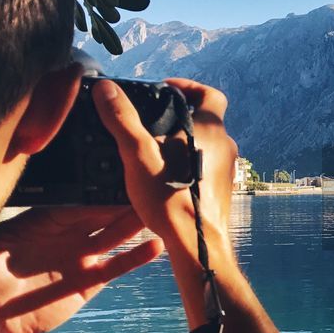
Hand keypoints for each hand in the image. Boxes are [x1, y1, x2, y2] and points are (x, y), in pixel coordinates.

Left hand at [0, 207, 163, 332]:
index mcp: (45, 221)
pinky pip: (116, 266)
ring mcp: (81, 257)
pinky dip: (135, 258)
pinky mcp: (89, 281)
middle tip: (145, 192)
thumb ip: (11, 227)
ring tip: (156, 214)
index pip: (76, 203)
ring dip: (133, 226)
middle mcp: (67, 235)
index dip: (95, 196)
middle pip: (99, 215)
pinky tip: (155, 247)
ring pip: (113, 237)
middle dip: (121, 204)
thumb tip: (13, 203)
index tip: (116, 186)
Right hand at [92, 77, 237, 275]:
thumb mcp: (138, 154)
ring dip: (181, 144)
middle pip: (205, 120)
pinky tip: (163, 178)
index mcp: (211, 130)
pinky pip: (205, 168)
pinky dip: (187, 165)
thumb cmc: (170, 197)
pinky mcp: (222, 191)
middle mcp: (226, 147)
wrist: (196, 245)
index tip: (166, 89)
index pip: (210, 94)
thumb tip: (106, 89)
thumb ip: (122, 119)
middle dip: (179, 118)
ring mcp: (228, 171)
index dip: (189, 87)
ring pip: (204, 146)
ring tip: (152, 152)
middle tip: (150, 123)